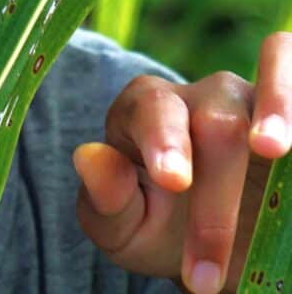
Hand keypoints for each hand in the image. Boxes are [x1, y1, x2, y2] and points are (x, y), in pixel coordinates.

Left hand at [72, 36, 290, 292]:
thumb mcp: (122, 226)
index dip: (164, 141)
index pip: (154, 110)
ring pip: (268, 87)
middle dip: (214, 202)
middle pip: (215, 124)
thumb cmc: (157, 226)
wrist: (211, 246)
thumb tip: (89, 157)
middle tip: (203, 273)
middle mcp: (205, 95)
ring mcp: (256, 99)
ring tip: (274, 150)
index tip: (174, 183)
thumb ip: (104, 196)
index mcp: (148, 108)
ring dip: (277, 109)